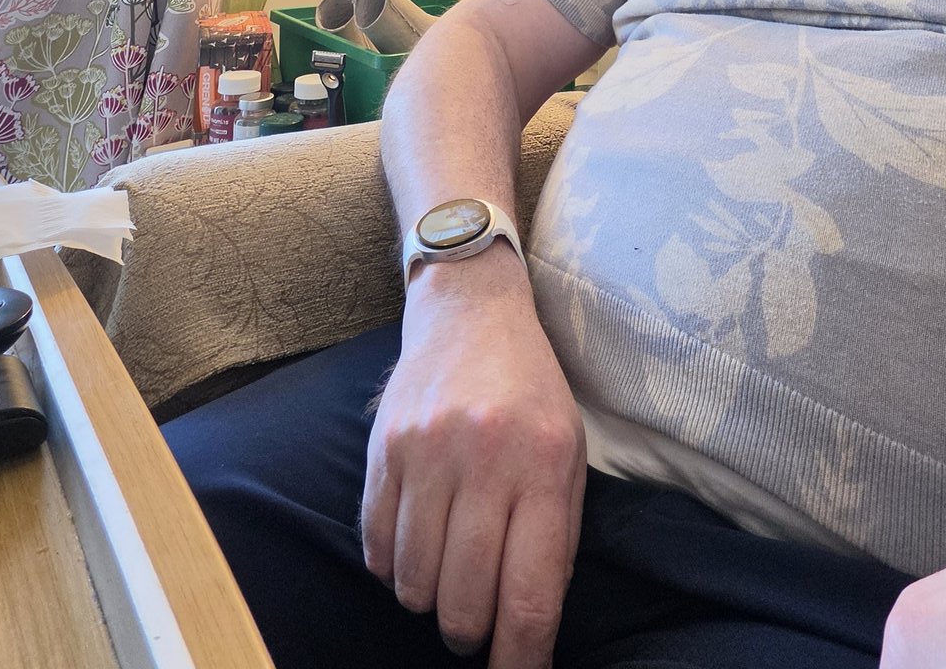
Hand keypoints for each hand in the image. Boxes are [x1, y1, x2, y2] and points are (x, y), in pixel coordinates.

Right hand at [361, 241, 585, 666]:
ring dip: (429, 601)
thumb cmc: (529, 394)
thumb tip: (529, 626)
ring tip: (445, 578)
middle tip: (475, 624)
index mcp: (544, 466)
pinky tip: (414, 546)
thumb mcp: (569, 455)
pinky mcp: (383, 447)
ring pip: (415, 583)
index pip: (528, 596)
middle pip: (464, 601)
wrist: (470, 311)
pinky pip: (376, 546)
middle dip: (469, 633)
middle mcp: (485, 458)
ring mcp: (428, 451)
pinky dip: (393, 567)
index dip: (520, 658)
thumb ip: (555, 538)